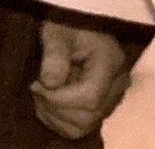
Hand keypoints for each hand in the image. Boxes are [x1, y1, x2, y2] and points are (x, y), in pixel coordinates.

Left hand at [31, 19, 136, 139]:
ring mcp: (111, 98)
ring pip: (82, 126)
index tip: (37, 83)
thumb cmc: (65, 25)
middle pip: (87, 117)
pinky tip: (49, 99)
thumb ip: (54, 53)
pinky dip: (58, 119)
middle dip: (55, 106)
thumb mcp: (56, 31)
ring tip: (42, 91)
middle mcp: (117, 84)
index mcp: (111, 61)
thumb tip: (51, 82)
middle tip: (37, 86)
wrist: (72, 28)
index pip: (89, 98)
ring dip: (54, 113)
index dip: (59, 98)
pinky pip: (79, 128)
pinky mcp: (101, 108)